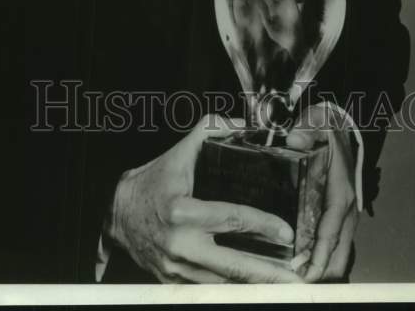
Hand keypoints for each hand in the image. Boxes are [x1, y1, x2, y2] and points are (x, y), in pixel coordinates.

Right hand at [106, 114, 304, 283]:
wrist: (116, 212)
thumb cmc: (152, 181)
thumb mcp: (179, 153)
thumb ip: (211, 130)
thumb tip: (243, 124)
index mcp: (182, 211)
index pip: (231, 219)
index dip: (262, 225)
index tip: (286, 232)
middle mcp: (179, 244)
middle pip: (234, 265)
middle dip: (268, 274)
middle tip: (298, 278)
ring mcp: (176, 269)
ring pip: (224, 284)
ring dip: (255, 285)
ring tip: (284, 284)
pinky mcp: (173, 282)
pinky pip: (210, 289)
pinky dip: (234, 289)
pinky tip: (254, 287)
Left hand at [286, 104, 358, 281]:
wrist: (342, 126)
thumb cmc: (327, 128)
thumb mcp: (317, 123)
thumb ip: (307, 130)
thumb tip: (295, 139)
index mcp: (341, 195)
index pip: (331, 233)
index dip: (319, 257)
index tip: (305, 275)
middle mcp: (347, 211)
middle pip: (339, 254)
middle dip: (321, 272)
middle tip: (294, 283)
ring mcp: (345, 216)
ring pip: (339, 254)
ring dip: (322, 268)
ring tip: (295, 279)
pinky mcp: (340, 216)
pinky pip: (334, 245)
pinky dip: (322, 259)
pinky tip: (302, 264)